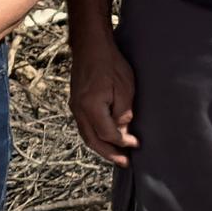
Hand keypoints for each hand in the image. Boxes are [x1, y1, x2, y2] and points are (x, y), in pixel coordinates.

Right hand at [70, 29, 135, 168]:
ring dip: (101, 147)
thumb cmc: (110, 64)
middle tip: (124, 163)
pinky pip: (84, 126)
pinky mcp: (76, 103)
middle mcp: (78, 110)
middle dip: (109, 153)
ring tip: (115, 155)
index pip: (107, 133)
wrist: (90, 47)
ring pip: (86, 135)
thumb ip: (123, 112)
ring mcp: (75, 106)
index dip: (122, 142)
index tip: (136, 144)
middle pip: (92, 140)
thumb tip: (122, 130)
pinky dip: (95, 136)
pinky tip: (106, 138)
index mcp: (90, 106)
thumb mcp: (125, 88)